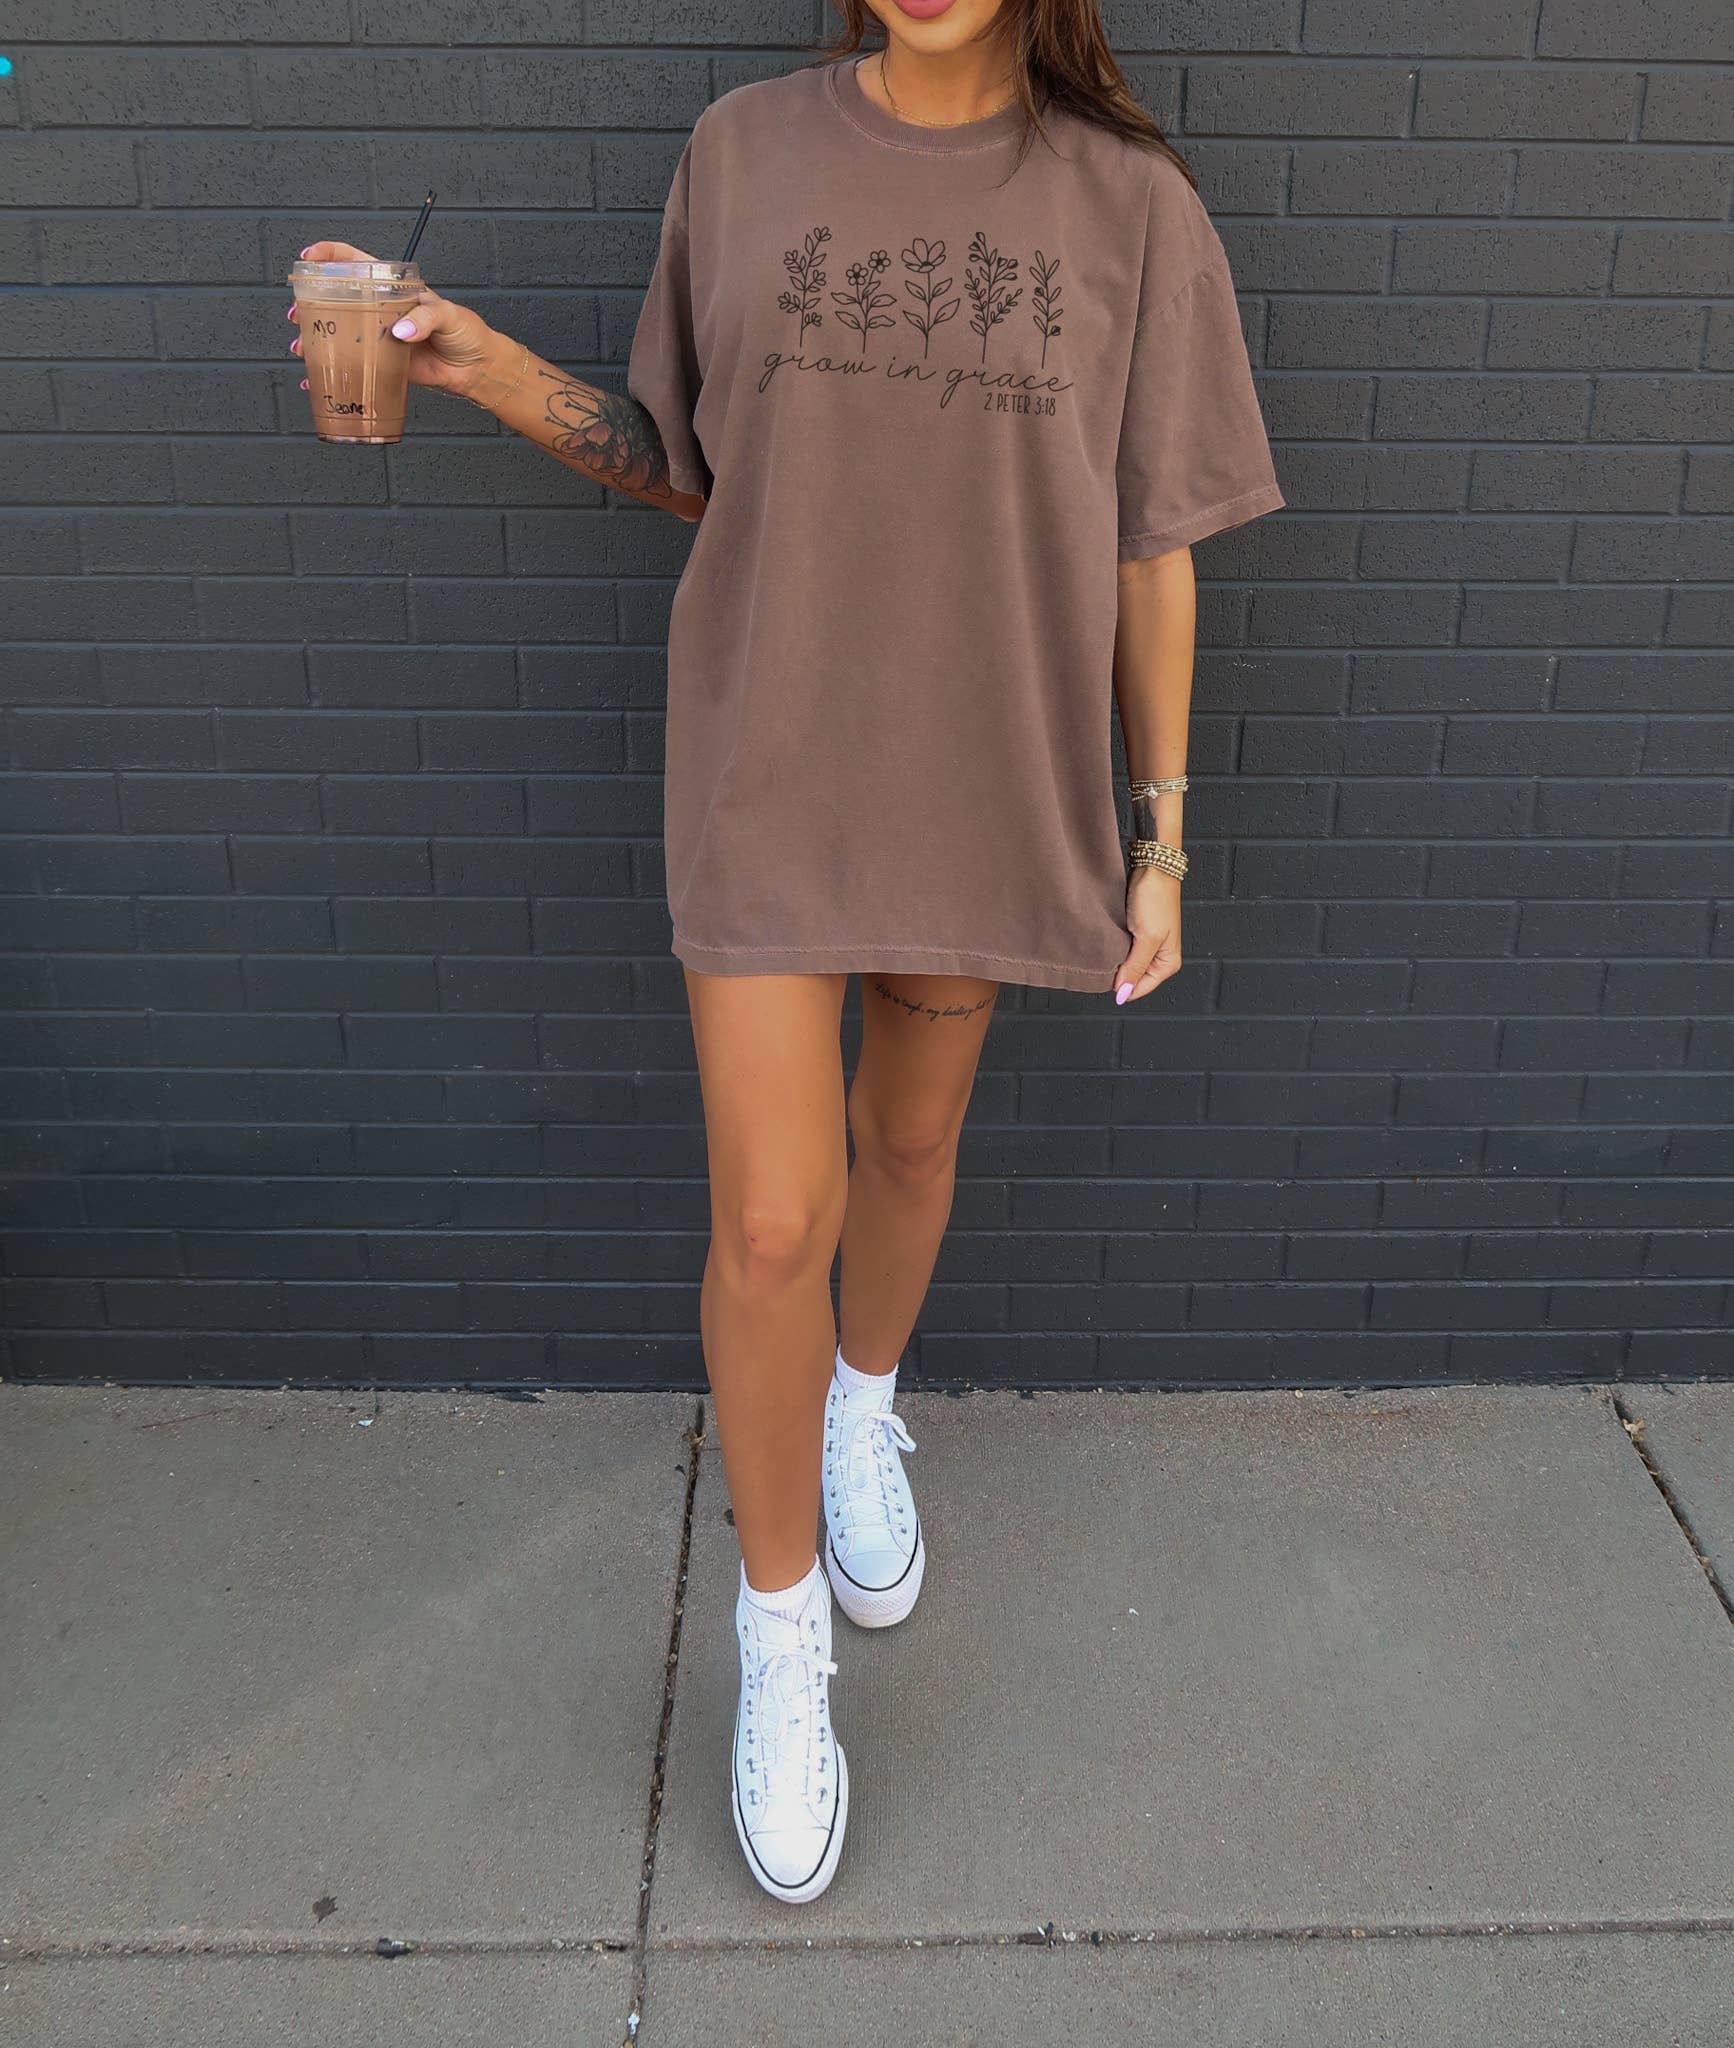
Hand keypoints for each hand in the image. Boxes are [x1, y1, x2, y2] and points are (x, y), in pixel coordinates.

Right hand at [288, 240, 502, 399]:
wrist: (477, 369)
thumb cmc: (467, 333)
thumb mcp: (449, 314)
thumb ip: (425, 317)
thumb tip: (400, 331)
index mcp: (393, 288)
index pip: (355, 262)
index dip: (329, 255)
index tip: (309, 260)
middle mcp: (380, 309)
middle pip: (337, 298)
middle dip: (312, 303)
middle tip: (299, 314)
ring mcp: (379, 337)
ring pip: (340, 332)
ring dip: (315, 339)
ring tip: (301, 347)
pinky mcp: (382, 363)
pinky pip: (353, 365)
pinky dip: (333, 373)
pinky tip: (315, 379)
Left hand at [1113, 868, 1181, 1004]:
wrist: (1152, 867)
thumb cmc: (1156, 899)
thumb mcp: (1146, 938)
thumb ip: (1135, 967)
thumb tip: (1124, 992)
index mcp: (1168, 963)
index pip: (1140, 988)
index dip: (1121, 986)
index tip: (1105, 978)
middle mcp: (1160, 956)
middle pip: (1133, 978)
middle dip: (1118, 973)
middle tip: (1104, 961)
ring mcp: (1148, 944)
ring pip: (1126, 963)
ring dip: (1115, 960)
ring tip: (1105, 950)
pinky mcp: (1137, 932)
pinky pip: (1123, 949)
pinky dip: (1114, 948)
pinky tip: (1106, 942)